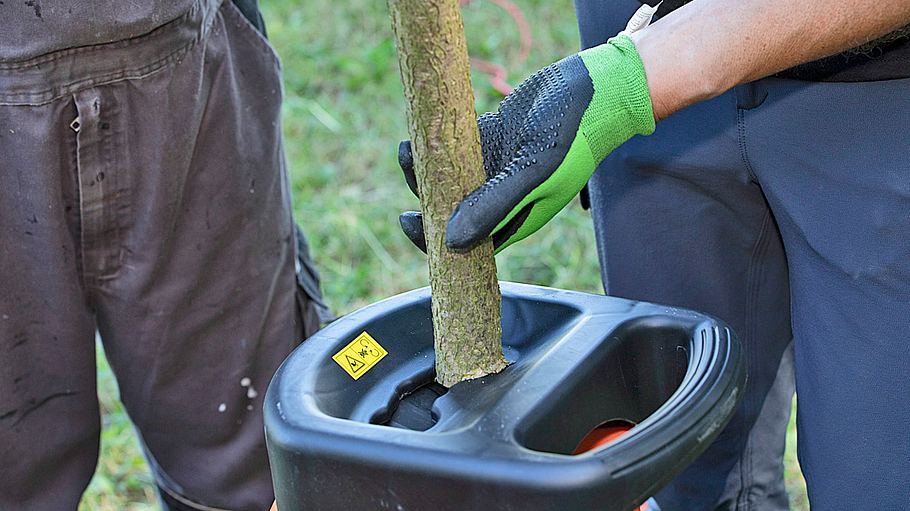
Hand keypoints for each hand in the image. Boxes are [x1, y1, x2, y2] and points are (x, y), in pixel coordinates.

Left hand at [397, 35, 654, 253]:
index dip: (435, 240)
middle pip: (455, 211)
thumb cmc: (572, 136)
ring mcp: (497, 168)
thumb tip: (449, 239)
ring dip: (426, 169)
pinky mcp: (494, 140)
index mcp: (517, 217)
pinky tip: (421, 134)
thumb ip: (493, 205)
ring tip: (407, 149)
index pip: (471, 242)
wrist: (592, 88)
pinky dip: (438, 145)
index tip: (409, 221)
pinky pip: (458, 150)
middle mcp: (504, 197)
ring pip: (452, 179)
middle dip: (426, 200)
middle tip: (407, 183)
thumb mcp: (533, 172)